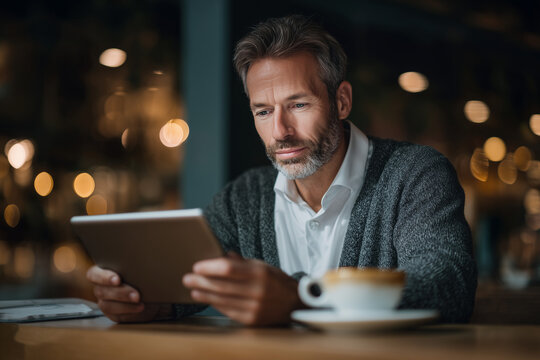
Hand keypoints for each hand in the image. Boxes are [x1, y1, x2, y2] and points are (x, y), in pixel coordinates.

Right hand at [86, 265, 171, 322]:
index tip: (117, 280)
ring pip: (108, 306)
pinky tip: (139, 309)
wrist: (147, 290)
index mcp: (101, 273)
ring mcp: (104, 302)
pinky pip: (116, 316)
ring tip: (140, 304)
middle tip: (136, 295)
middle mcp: (100, 288)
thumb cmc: (138, 274)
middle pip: (103, 292)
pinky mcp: (112, 314)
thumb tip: (143, 264)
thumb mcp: (134, 268)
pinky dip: (129, 313)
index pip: (94, 274)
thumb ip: (132, 266)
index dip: (104, 278)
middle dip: (121, 293)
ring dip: (125, 306)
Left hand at [182, 252, 303, 325]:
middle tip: (187, 278)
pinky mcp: (251, 319)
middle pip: (222, 285)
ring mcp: (254, 306)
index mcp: (260, 272)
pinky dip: (215, 304)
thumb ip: (242, 262)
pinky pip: (228, 310)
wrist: (293, 304)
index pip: (229, 268)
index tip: (197, 266)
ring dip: (204, 294)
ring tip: (193, 289)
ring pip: (222, 299)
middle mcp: (257, 290)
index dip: (210, 267)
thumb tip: (223, 255)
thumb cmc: (276, 281)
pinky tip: (206, 298)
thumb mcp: (262, 266)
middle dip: (202, 281)